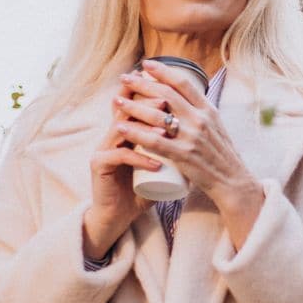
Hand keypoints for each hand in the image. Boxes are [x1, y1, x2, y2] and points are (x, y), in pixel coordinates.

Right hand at [84, 78, 162, 257]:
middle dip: (146, 104)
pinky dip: (139, 159)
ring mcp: (104, 147)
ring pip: (121, 129)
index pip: (135, 104)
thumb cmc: (145, 187)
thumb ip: (176, 147)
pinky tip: (156, 164)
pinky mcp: (99, 164)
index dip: (147, 94)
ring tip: (165, 131)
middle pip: (127, 110)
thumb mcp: (162, 163)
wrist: (121, 212)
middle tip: (166, 103)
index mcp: (127, 130)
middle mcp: (113, 134)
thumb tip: (203, 131)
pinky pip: (119, 156)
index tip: (171, 90)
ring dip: (144, 129)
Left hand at [115, 60, 255, 208]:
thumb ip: (200, 113)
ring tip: (117, 100)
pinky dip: (135, 132)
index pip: (184, 83)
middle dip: (142, 83)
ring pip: (156, 115)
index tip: (146, 64)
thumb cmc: (221, 156)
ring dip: (133, 106)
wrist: (233, 182)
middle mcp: (201, 120)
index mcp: (209, 111)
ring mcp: (192, 137)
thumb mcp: (216, 127)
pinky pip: (153, 140)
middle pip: (166, 94)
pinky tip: (120, 126)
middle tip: (124, 78)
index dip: (163, 70)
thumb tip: (181, 98)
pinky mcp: (183, 155)